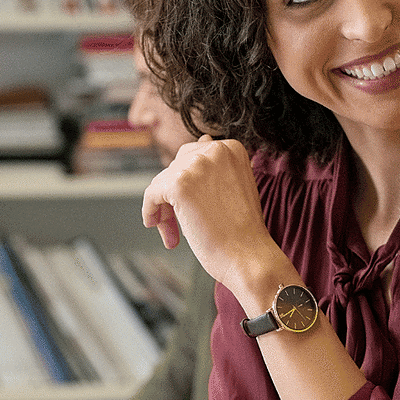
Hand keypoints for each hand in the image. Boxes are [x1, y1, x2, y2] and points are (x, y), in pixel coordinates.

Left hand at [141, 136, 284, 291]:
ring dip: (164, 209)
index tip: (194, 206)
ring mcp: (197, 165)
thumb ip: (217, 166)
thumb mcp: (235, 185)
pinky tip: (157, 226)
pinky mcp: (179, 184)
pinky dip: (151, 211)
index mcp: (232, 148)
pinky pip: (151, 194)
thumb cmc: (243, 231)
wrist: (249, 257)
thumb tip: (202, 142)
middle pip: (176, 168)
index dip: (190, 184)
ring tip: (174, 234)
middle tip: (180, 222)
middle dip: (174, 195)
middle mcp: (215, 150)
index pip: (193, 157)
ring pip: (162, 182)